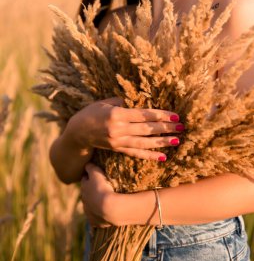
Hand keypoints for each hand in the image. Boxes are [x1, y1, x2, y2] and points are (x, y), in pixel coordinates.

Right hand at [65, 97, 183, 160]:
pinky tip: (162, 157)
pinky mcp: (118, 150)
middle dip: (165, 128)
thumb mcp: (105, 103)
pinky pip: (136, 153)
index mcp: (117, 114)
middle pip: (147, 129)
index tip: (175, 116)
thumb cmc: (92, 113)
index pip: (144, 115)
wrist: (78, 133)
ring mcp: (119, 141)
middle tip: (181, 127)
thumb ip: (122, 103)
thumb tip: (138, 105)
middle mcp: (119, 129)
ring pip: (144, 143)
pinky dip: (150, 156)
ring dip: (162, 142)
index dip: (161, 115)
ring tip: (177, 141)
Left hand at [81, 163, 117, 227]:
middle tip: (101, 189)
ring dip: (95, 204)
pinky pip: (96, 219)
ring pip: (90, 207)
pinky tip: (105, 215)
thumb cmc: (102, 188)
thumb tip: (87, 164)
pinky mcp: (95, 222)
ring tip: (105, 202)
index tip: (95, 176)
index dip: (90, 177)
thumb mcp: (97, 173)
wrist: (109, 207)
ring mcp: (89, 212)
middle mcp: (84, 200)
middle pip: (87, 194)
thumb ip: (90, 167)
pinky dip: (99, 217)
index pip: (85, 180)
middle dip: (92, 191)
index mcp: (84, 188)